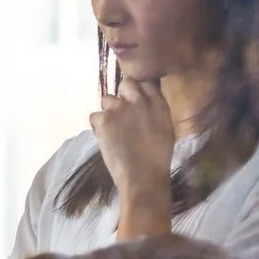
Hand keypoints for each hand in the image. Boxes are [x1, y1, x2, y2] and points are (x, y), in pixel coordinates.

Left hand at [89, 75, 176, 229]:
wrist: (143, 176)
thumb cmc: (156, 159)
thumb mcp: (164, 128)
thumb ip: (154, 112)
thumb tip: (142, 105)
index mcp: (159, 104)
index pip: (145, 82)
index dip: (136, 91)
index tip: (133, 101)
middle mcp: (140, 101)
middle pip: (125, 84)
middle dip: (121, 96)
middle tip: (121, 116)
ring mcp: (121, 108)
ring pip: (107, 99)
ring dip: (108, 112)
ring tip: (114, 131)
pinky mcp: (105, 119)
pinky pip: (94, 116)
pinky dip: (97, 127)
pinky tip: (106, 139)